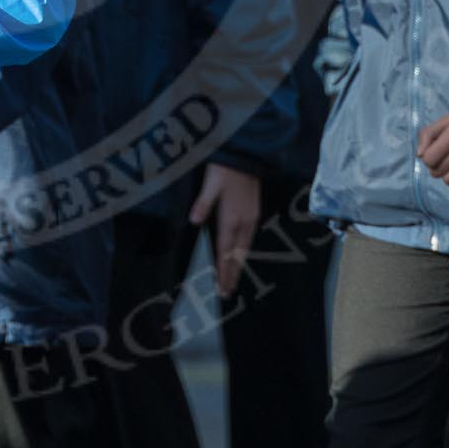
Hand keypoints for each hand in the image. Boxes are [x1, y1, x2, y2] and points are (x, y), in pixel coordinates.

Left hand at [187, 162, 261, 298]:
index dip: (223, 270)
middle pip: (237, 254)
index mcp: (232, 217)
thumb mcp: (210, 184)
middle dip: (231, 273)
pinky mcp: (255, 212)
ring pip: (244, 247)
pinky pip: (248, 238)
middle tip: (226, 292)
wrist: (246, 155)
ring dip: (238, 264)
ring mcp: (252, 217)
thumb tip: (193, 222)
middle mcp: (244, 222)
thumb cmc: (225, 169)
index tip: (222, 288)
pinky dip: (243, 251)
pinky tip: (239, 255)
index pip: (226, 250)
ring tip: (232, 279)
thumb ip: (203, 204)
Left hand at [416, 107, 448, 185]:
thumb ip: (426, 134)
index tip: (436, 147)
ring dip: (446, 172)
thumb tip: (419, 155)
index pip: (429, 159)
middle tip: (445, 152)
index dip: (428, 155)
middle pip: (436, 172)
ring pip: (447, 180)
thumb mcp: (444, 121)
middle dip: (436, 163)